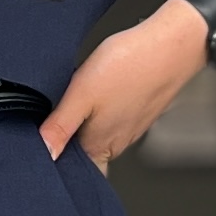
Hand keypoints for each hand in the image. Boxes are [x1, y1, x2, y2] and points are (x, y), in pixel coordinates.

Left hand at [40, 0, 209, 170]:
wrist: (172, 44)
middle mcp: (116, 142)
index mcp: (99, 146)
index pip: (73, 171)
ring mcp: (130, 127)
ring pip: (99, 134)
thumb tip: (43, 153)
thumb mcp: (82, 93)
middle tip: (58, 117)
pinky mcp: (138, 111)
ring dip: (86, 123)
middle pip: (85, 154)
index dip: (57, 161)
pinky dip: (104, 109)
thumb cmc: (131, 65)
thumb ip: (60, 126)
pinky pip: (115, 118)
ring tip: (79, 100)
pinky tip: (101, 90)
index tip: (45, 144)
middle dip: (69, 141)